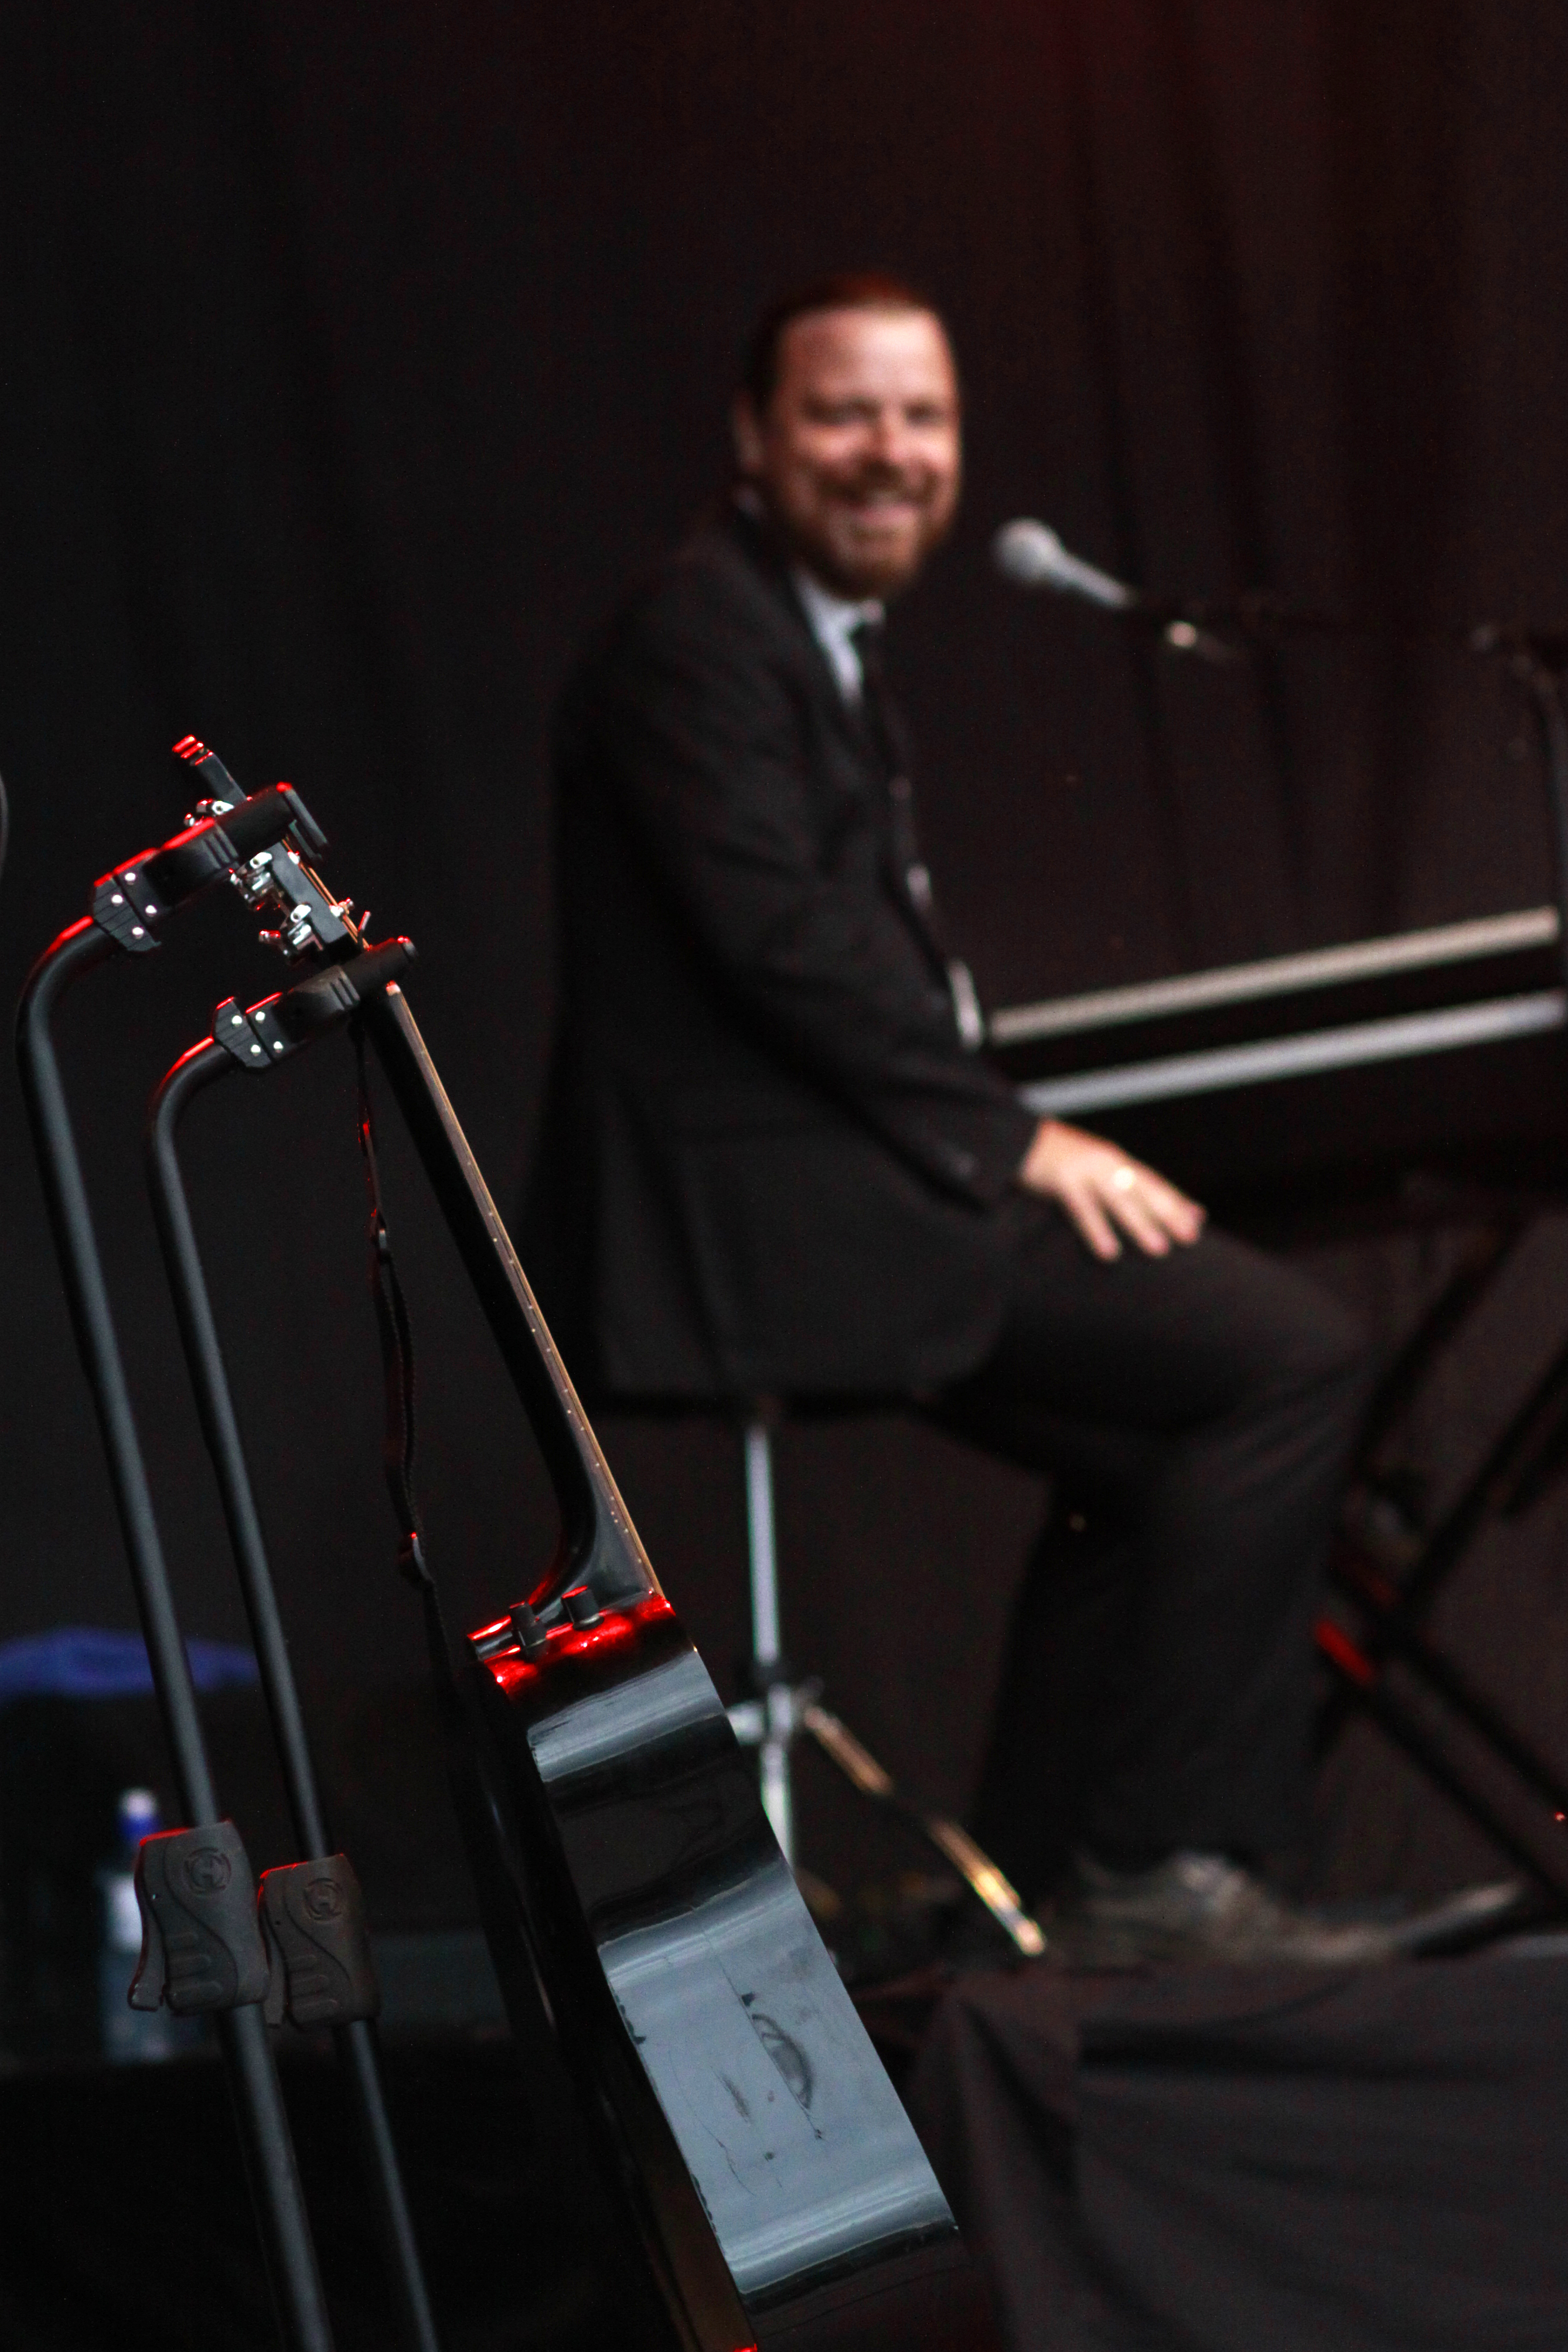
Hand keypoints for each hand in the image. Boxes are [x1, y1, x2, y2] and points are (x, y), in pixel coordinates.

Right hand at [1016, 1119, 1205, 1260]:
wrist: (1018, 1138)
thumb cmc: (1060, 1159)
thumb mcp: (1094, 1168)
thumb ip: (1120, 1183)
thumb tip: (1143, 1201)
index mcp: (1115, 1160)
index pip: (1152, 1183)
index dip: (1174, 1203)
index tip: (1195, 1226)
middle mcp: (1107, 1162)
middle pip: (1144, 1189)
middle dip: (1168, 1213)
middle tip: (1189, 1239)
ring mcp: (1086, 1169)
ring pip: (1120, 1199)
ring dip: (1140, 1224)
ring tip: (1159, 1249)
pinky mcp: (1063, 1178)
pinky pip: (1084, 1208)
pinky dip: (1097, 1229)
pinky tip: (1109, 1251)